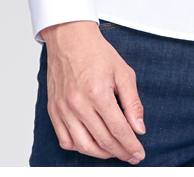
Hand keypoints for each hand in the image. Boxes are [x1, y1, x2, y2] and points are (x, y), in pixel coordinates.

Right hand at [41, 20, 145, 162]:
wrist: (69, 37)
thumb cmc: (96, 52)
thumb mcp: (123, 72)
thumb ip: (132, 102)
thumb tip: (139, 128)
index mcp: (98, 93)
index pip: (118, 129)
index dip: (131, 146)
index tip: (139, 154)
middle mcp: (78, 104)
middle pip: (102, 141)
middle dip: (120, 152)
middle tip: (131, 156)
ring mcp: (64, 108)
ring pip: (83, 145)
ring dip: (101, 154)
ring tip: (114, 151)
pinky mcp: (54, 109)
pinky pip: (65, 139)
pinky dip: (79, 147)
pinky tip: (91, 144)